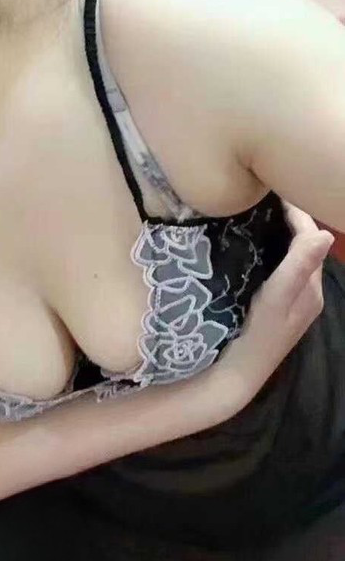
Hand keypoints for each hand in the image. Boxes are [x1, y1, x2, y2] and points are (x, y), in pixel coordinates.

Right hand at [215, 201, 332, 413]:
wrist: (237, 374)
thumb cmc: (258, 336)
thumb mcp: (278, 299)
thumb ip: (298, 266)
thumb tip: (322, 231)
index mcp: (311, 286)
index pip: (308, 236)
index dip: (293, 210)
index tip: (270, 186)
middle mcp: (305, 291)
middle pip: (300, 243)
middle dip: (285, 217)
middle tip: (258, 193)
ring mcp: (288, 299)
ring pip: (287, 254)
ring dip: (274, 232)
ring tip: (252, 211)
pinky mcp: (272, 305)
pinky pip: (274, 266)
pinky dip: (266, 249)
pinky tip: (247, 244)